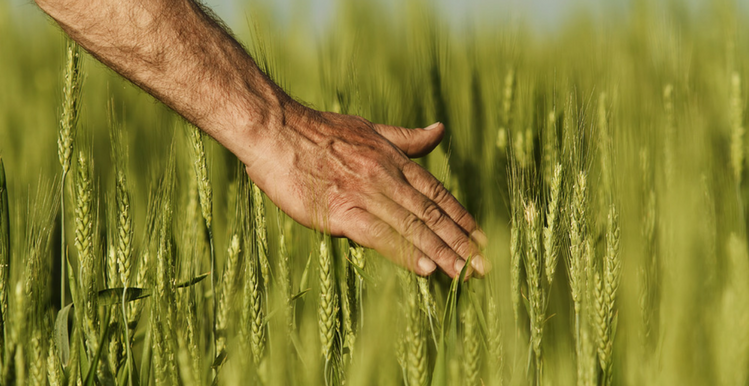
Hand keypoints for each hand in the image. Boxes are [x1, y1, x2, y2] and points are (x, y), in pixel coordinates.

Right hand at [244, 105, 487, 277]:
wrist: (275, 131)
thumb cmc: (317, 131)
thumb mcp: (369, 128)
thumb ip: (406, 138)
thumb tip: (440, 130)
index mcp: (392, 160)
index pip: (435, 193)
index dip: (460, 217)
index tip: (481, 237)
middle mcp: (386, 178)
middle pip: (431, 215)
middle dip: (460, 242)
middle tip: (484, 266)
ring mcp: (365, 195)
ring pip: (412, 227)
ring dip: (442, 252)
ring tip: (466, 273)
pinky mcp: (340, 212)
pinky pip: (380, 236)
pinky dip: (405, 252)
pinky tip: (425, 268)